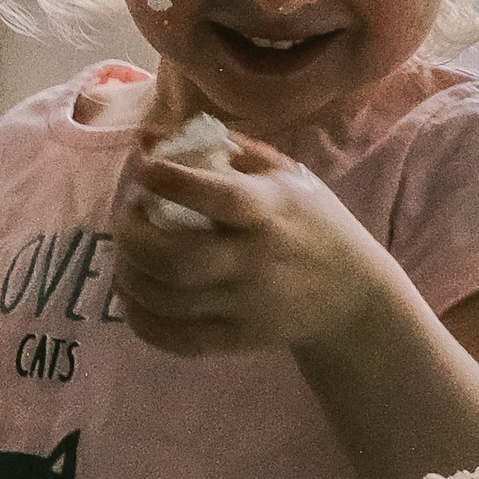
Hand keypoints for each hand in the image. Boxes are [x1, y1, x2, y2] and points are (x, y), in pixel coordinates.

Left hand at [111, 131, 389, 359]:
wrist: (352, 294)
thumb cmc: (309, 220)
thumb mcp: (281, 173)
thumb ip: (217, 148)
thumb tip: (146, 138)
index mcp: (272, 211)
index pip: (221, 199)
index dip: (175, 183)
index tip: (145, 170)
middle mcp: (258, 262)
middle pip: (179, 261)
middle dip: (135, 238)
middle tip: (127, 217)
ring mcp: (247, 307)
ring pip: (169, 300)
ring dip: (130, 275)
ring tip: (126, 253)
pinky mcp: (239, 340)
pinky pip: (178, 339)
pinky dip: (142, 320)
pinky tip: (131, 297)